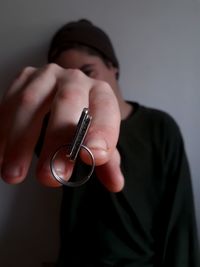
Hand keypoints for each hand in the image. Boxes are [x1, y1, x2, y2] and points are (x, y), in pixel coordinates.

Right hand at [0, 64, 123, 191]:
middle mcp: (76, 79)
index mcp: (100, 93)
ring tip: (13, 174)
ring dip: (19, 141)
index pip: (105, 110)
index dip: (100, 133)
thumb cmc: (84, 122)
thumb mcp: (98, 139)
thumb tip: (116, 184)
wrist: (64, 95)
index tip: (91, 158)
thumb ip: (108, 161)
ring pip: (30, 102)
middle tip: (48, 177)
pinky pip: (9, 102)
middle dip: (56, 142)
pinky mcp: (24, 77)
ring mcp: (48, 75)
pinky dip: (2, 130)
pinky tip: (2, 155)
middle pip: (68, 103)